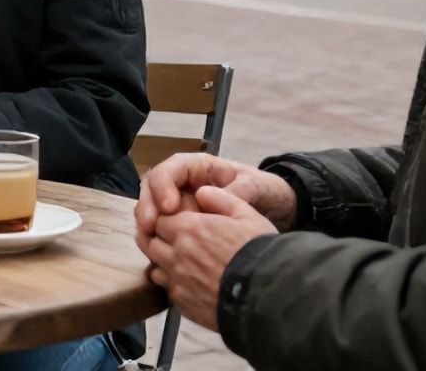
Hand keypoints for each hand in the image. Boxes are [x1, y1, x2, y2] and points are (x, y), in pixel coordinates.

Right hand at [136, 153, 296, 252]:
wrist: (279, 211)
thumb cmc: (266, 192)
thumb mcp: (256, 187)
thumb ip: (234, 190)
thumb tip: (205, 197)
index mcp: (197, 168)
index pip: (170, 170)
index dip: (163, 186)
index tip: (170, 207)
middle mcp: (183, 184)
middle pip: (152, 190)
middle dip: (147, 207)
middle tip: (149, 228)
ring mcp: (180, 206)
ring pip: (152, 211)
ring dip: (147, 227)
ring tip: (150, 244)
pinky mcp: (182, 228)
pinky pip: (162, 233)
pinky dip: (157, 243)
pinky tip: (161, 257)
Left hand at [139, 186, 275, 332]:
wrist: (269, 295)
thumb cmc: (260, 252)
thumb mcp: (246, 215)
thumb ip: (220, 199)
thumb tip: (200, 191)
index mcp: (189, 228)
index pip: (158, 218)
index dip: (165, 219)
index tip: (175, 221)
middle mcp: (177, 254)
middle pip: (150, 242)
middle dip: (157, 238)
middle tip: (171, 240)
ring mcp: (178, 281)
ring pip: (155, 267)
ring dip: (163, 263)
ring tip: (180, 263)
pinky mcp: (184, 303)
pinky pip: (169, 291)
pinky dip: (174, 285)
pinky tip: (190, 283)